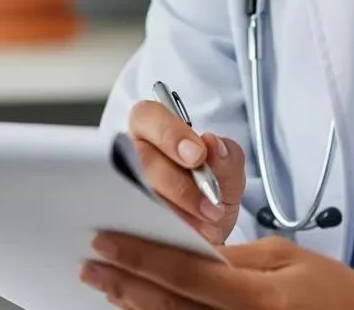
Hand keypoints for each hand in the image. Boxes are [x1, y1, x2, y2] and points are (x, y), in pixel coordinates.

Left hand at [80, 231, 353, 309]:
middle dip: (124, 282)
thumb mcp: (286, 260)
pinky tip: (139, 309)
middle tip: (92, 261)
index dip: (140, 256)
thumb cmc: (334, 294)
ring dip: (134, 305)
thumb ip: (234, 259)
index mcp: (257, 300)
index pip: (184, 274)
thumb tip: (190, 250)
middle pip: (167, 307)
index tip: (106, 239)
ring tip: (106, 282)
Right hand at [127, 99, 245, 245]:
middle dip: (176, 182)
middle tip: (209, 202)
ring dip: (175, 212)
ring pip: (136, 194)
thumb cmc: (213, 192)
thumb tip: (213, 143)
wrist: (210, 233)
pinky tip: (191, 237)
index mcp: (155, 131)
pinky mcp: (124, 221)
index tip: (198, 156)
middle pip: (139, 158)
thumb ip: (227, 157)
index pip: (148, 116)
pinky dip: (165, 233)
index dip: (169, 133)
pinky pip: (134, 224)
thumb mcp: (229, 174)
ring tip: (208, 224)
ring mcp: (123, 188)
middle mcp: (132, 155)